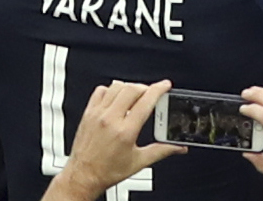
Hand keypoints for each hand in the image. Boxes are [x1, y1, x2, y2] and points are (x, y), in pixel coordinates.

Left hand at [50, 80, 180, 198]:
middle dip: (145, 87)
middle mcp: (110, 120)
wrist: (83, 176)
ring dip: (129, 87)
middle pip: (132, 89)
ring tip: (135, 95)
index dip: (159, 89)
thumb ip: (162, 151)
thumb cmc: (107, 171)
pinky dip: (110, 90)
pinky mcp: (88, 113)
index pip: (146, 101)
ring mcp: (97, 114)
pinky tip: (115, 97)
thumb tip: (178, 146)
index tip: (165, 85)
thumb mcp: (138, 162)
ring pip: (116, 86)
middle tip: (151, 93)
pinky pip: (100, 91)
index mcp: (125, 131)